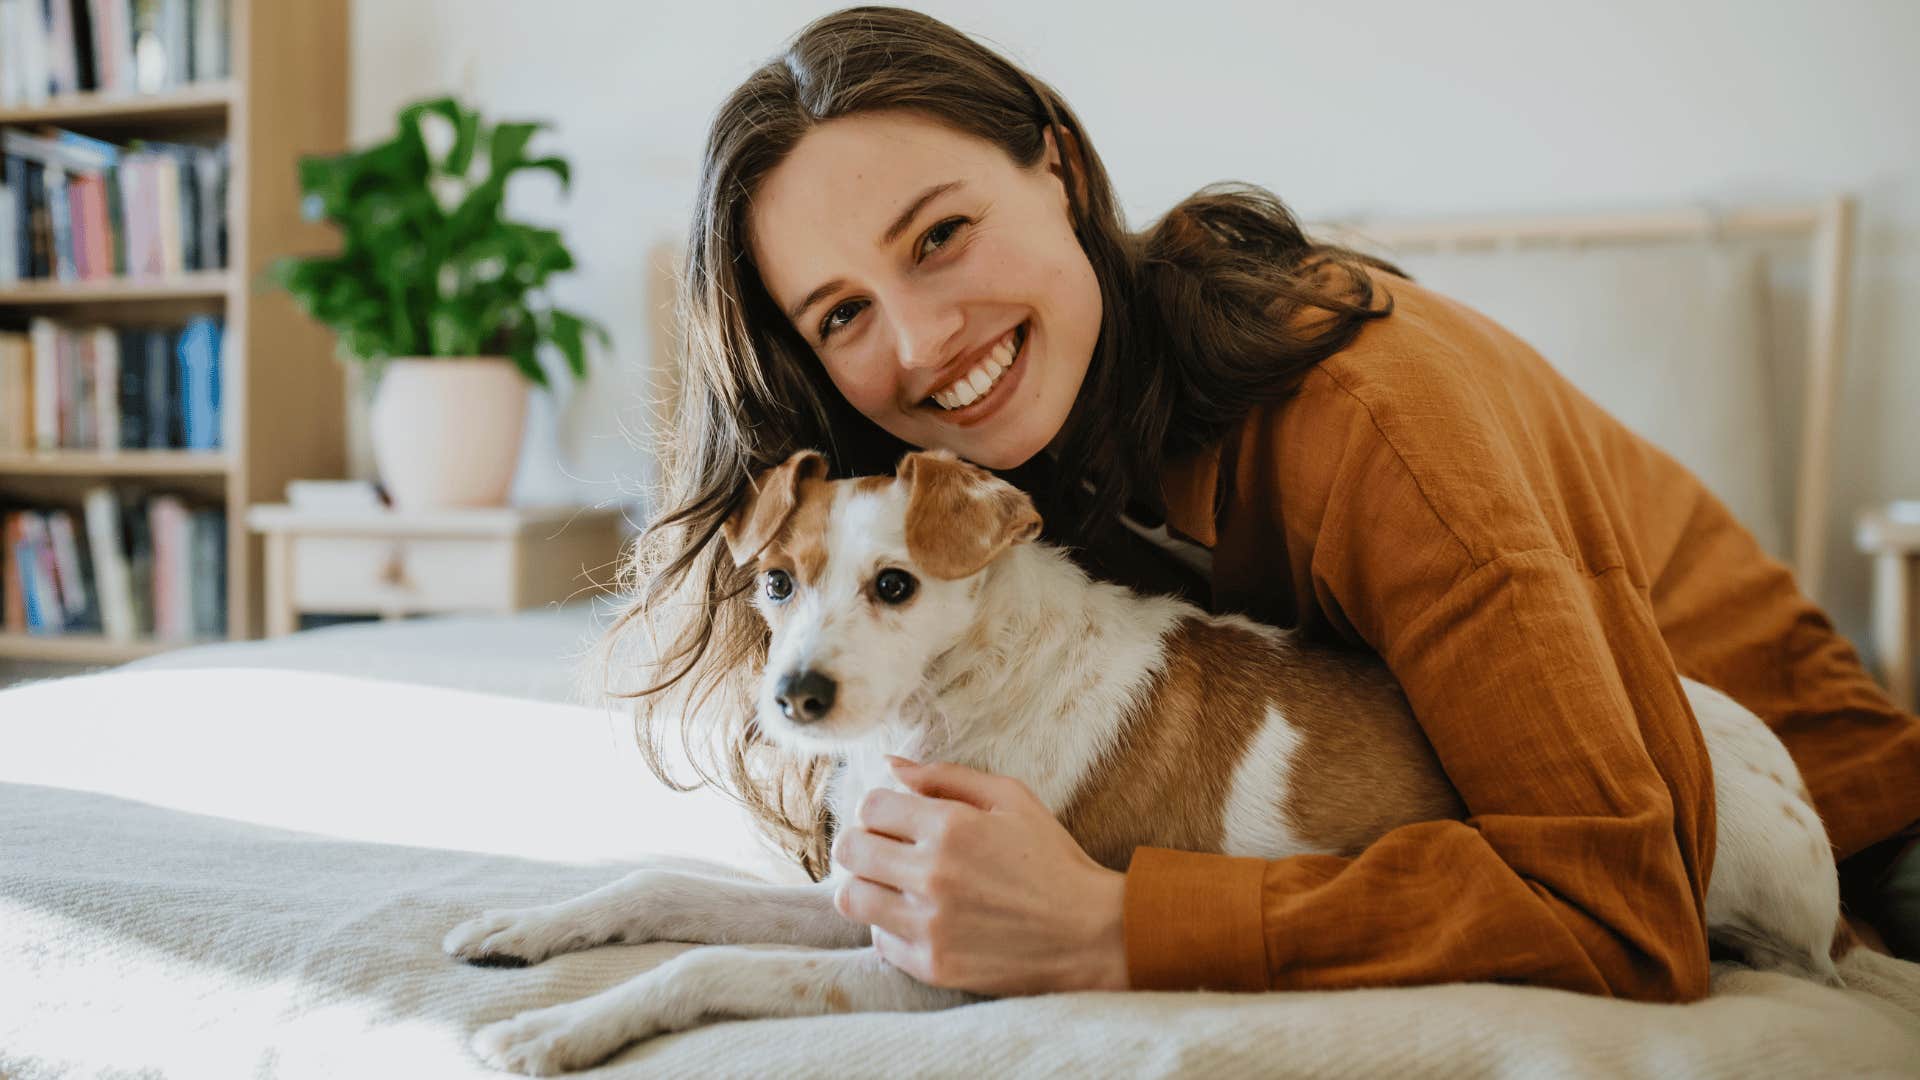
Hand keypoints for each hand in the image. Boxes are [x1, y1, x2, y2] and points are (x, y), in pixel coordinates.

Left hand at [830, 756, 1128, 995]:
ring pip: (851, 898)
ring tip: (893, 886)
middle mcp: (932, 875)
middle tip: (887, 851)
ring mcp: (929, 925)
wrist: (1091, 934)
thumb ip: (946, 776)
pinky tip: (920, 919)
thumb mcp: (1011, 798)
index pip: (870, 806)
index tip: (896, 820)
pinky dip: (891, 929)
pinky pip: (879, 942)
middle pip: (850, 850)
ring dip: (866, 886)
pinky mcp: (932, 966)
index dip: (878, 809)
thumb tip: (891, 765)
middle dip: (864, 843)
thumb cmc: (1053, 859)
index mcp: (950, 827)